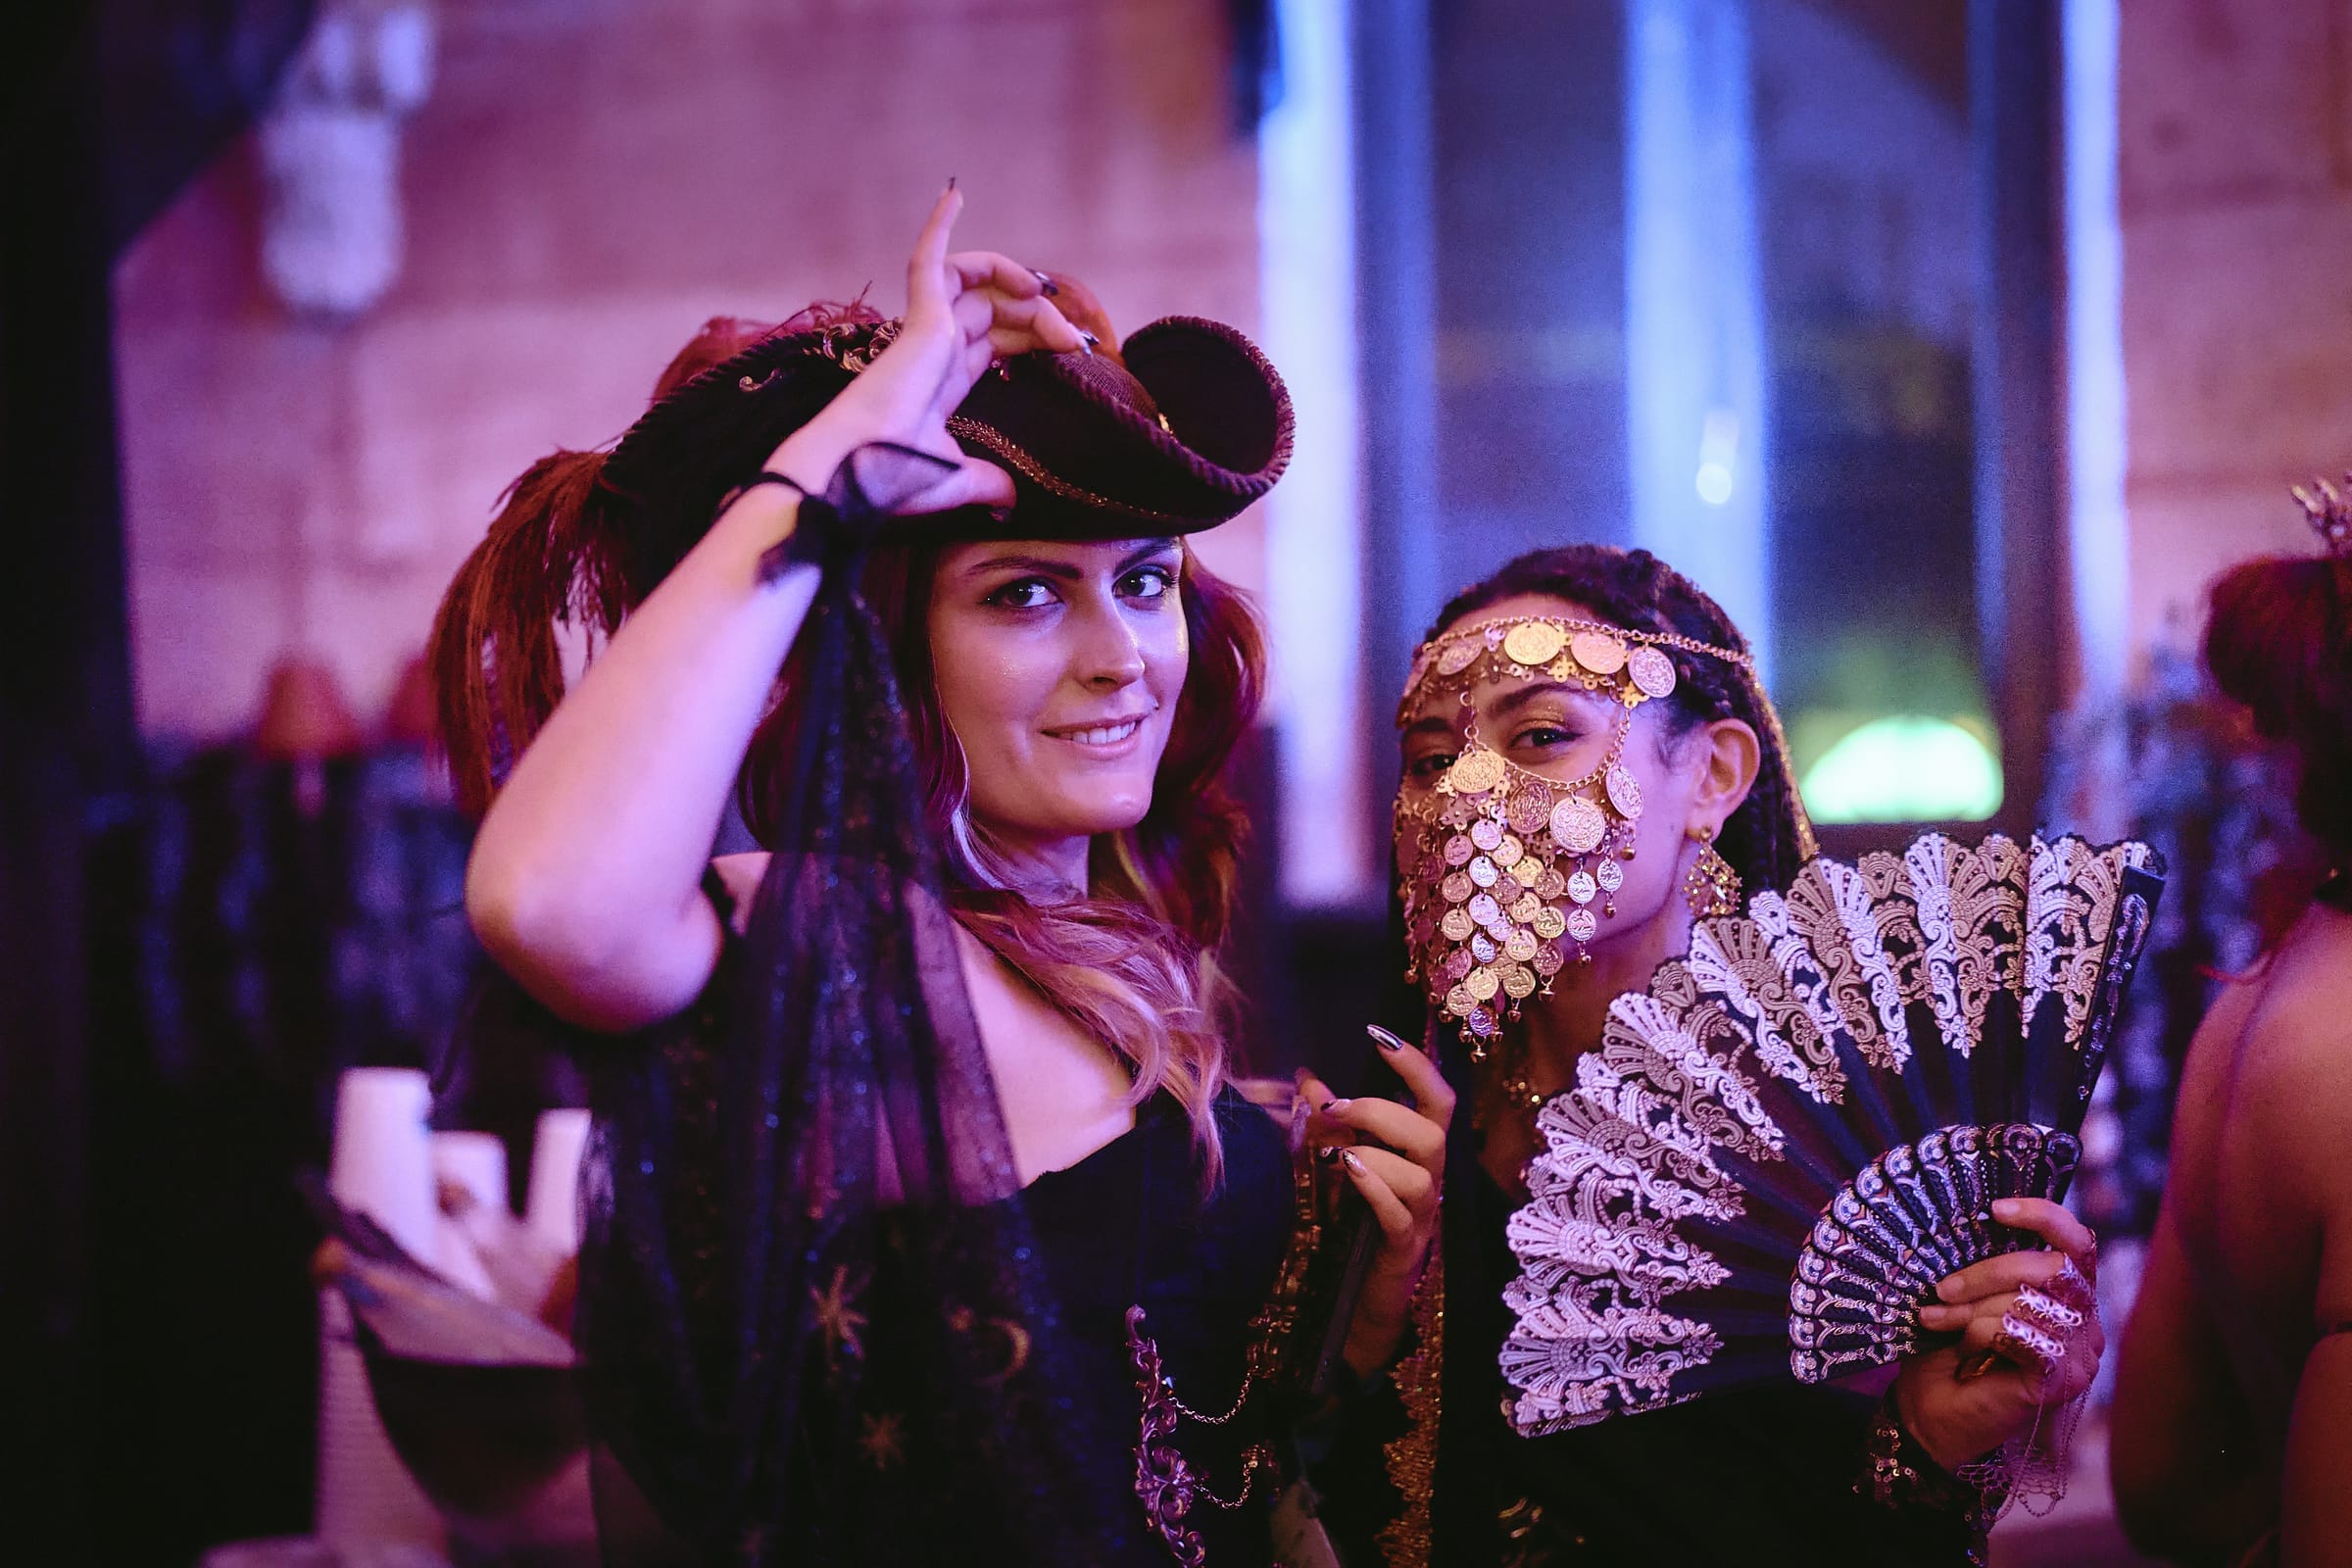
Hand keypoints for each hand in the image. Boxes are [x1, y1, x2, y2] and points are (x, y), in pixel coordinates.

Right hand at [773, 185, 1086, 513]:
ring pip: (973, 283)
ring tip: (1045, 294)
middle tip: (1077, 343)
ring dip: (1013, 279)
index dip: (1033, 340)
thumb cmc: (894, 477)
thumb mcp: (956, 480)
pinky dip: (938, 227)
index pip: (992, 344)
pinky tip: (954, 193)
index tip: (1076, 356)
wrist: (858, 472)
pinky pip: (928, 261)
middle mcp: (933, 351)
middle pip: (995, 312)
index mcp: (941, 382)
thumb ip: (986, 483)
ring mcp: (925, 331)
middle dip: (1041, 319)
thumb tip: (1011, 501)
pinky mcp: (919, 319)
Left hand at [1299, 1024, 1456, 1377]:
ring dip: (1376, 1149)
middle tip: (1336, 1107)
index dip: (1416, 1064)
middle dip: (1383, 1108)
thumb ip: (1329, 1123)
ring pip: (1422, 1172)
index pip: (1438, 1097)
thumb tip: (1307, 1077)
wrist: (1361, 1298)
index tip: (1377, 1034)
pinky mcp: (1403, 1247)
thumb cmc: (1355, 1224)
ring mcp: (1422, 1214)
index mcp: (1420, 1151)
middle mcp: (1431, 1178)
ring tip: (1334, 1150)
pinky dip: (1374, 1186)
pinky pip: (1400, 1213)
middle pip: (1434, 1129)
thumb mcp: (1341, 1164)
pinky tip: (1346, 1171)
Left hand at [1894, 1197, 2104, 1470]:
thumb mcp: (1966, 1296)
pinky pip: (2023, 1335)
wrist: (1930, 1413)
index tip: (1996, 1209)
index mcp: (2068, 1293)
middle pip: (2051, 1268)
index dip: (2044, 1216)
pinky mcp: (2063, 1380)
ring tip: (1938, 1322)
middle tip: (1941, 1289)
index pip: (2077, 1241)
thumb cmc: (1946, 1349)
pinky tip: (1965, 1352)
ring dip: (1974, 1309)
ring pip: (2031, 1302)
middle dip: (1987, 1272)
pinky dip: (1984, 1335)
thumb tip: (1974, 1215)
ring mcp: (2080, 1353)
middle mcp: (2086, 1321)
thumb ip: (1986, 1263)